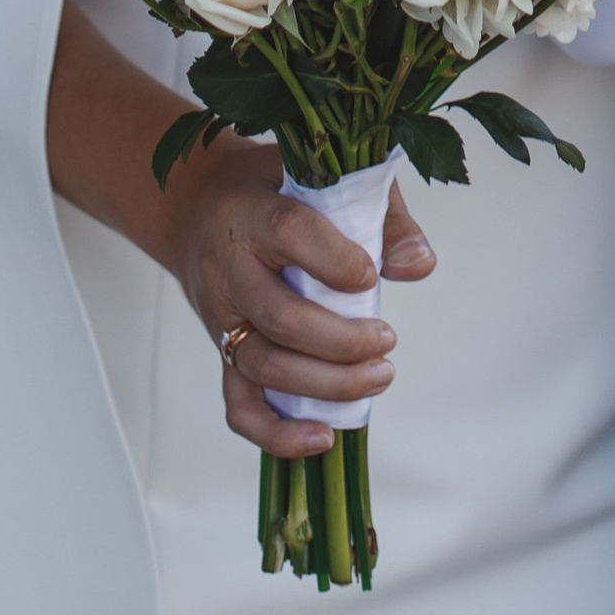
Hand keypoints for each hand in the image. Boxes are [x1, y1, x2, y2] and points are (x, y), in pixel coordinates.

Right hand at [44, 0, 434, 457]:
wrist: (196, 207)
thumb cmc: (274, 188)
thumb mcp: (324, 178)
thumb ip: (380, 214)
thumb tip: (419, 265)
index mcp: (252, 212)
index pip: (289, 233)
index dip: (334, 259)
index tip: (373, 276)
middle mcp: (229, 267)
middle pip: (280, 317)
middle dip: (343, 341)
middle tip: (388, 339)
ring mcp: (222, 317)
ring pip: (264, 365)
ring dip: (326, 384)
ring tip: (379, 376)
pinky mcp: (223, 354)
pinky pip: (240, 406)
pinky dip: (278, 433)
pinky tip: (324, 436)